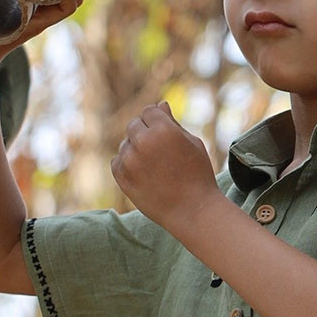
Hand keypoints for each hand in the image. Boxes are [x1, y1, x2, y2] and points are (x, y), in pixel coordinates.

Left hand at [111, 102, 219, 233]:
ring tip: (154, 167)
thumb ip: (173, 123)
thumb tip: (160, 106)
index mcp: (163, 129)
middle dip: (145, 133)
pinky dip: (127, 165)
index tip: (165, 135)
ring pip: (125, 144)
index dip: (157, 121)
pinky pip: (117, 162)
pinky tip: (143, 175)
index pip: (149, 111)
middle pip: (134, 125)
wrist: (192, 211)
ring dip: (135, 150)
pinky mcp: (122, 178)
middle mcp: (143, 142)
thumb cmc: (198, 175)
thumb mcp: (192, 143)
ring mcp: (130, 161)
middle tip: (160, 153)